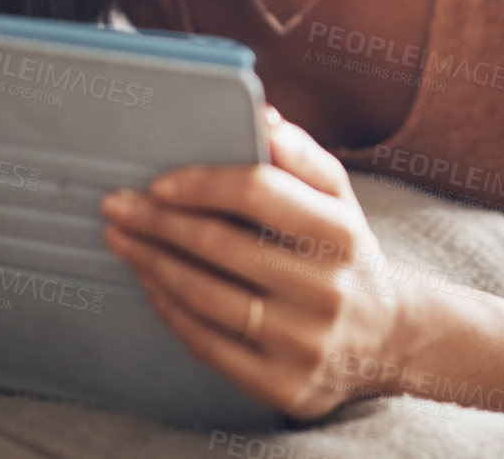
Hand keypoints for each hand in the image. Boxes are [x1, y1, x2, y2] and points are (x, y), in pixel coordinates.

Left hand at [100, 105, 406, 419]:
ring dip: (151, 263)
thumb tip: (261, 115)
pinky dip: (169, 309)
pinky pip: (207, 343)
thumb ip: (301, 154)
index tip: (159, 182)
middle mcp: (326, 289)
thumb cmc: (344, 253)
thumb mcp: (339, 199)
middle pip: (222, 245)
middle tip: (116, 206)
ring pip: (206, 297)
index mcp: (341, 232)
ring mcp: (304, 343)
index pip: (260, 192)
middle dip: (158, 222)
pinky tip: (150, 283)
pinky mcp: (282, 386)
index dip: (202, 183)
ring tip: (122, 241)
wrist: (387, 337)